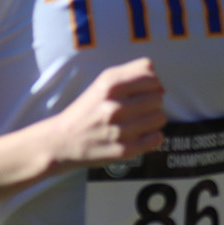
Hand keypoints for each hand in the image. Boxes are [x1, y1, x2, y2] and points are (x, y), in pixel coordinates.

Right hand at [43, 58, 166, 170]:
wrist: (62, 141)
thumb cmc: (86, 110)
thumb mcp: (102, 83)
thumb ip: (131, 74)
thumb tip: (160, 84)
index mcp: (109, 85)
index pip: (151, 76)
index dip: (151, 83)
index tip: (143, 91)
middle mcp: (115, 106)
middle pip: (158, 97)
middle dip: (151, 102)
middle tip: (136, 109)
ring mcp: (120, 130)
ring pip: (160, 117)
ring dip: (152, 120)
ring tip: (137, 122)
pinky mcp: (124, 150)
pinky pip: (157, 138)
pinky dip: (152, 137)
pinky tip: (139, 135)